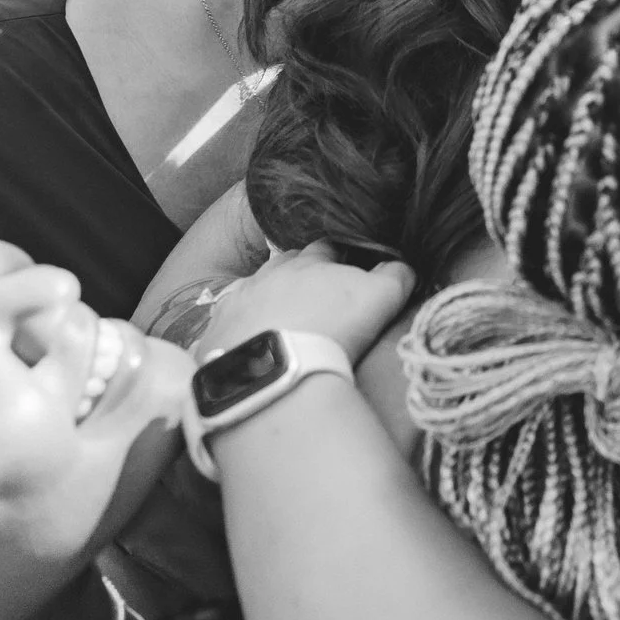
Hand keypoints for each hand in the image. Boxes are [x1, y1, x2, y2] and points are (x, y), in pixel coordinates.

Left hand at [202, 241, 416, 362]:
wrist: (276, 372)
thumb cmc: (332, 329)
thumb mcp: (379, 298)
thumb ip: (396, 275)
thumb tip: (404, 265)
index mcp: (309, 262)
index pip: (326, 247)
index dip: (338, 256)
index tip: (345, 269)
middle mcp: (268, 274)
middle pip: (285, 262)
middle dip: (298, 271)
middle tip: (312, 293)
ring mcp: (236, 302)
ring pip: (252, 288)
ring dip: (265, 296)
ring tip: (277, 317)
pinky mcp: (214, 334)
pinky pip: (225, 323)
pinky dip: (237, 328)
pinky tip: (246, 342)